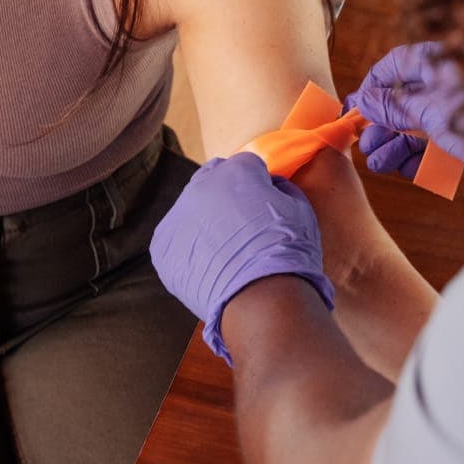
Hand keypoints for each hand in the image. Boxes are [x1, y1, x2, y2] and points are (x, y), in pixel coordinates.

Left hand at [150, 151, 333, 364]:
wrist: (261, 298)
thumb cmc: (287, 252)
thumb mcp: (300, 209)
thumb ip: (281, 187)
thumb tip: (271, 184)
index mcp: (236, 170)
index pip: (245, 165)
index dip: (258, 184)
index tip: (264, 205)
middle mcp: (201, 185)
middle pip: (213, 181)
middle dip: (227, 196)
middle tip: (243, 228)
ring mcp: (178, 214)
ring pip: (192, 209)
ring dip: (206, 222)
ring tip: (226, 253)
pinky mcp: (163, 244)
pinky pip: (176, 238)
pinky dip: (190, 248)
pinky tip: (209, 266)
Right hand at [344, 42, 463, 190]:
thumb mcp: (425, 107)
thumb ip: (391, 105)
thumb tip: (362, 100)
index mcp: (440, 62)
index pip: (396, 64)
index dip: (373, 86)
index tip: (357, 108)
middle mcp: (451, 83)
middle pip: (407, 99)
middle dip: (382, 123)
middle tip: (366, 143)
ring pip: (421, 126)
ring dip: (395, 143)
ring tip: (377, 161)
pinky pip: (440, 145)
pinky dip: (419, 157)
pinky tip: (402, 169)